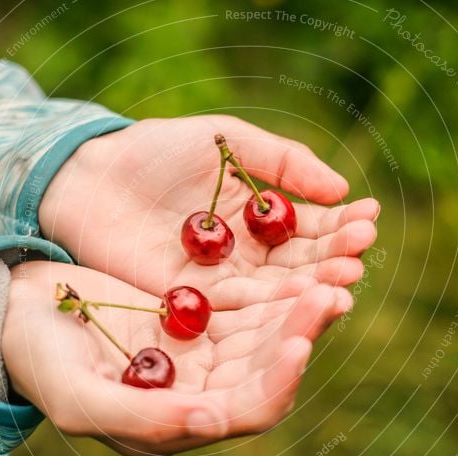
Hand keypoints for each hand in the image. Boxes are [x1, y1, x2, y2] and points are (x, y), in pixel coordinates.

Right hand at [2, 260, 351, 455]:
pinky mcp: (196, 318)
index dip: (277, 381)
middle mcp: (200, 393)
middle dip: (302, 332)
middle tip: (335, 292)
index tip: (299, 342)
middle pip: (266, 368)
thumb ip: (143, 416)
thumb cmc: (38, 360)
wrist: (16, 314)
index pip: (246, 411)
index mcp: (177, 424)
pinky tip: (299, 259)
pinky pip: (246, 303)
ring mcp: (201, 354)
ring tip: (335, 270)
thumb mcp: (79, 395)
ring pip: (264, 333)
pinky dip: (274, 284)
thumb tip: (212, 423)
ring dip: (298, 305)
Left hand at [39, 115, 378, 307]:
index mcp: (260, 215)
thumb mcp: (226, 141)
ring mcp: (223, 283)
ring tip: (346, 282)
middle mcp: (248, 255)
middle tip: (361, 254)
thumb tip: (342, 188)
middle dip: (334, 259)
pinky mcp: (195, 304)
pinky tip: (301, 302)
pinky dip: (272, 309)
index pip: (311, 226)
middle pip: (301, 265)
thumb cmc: (156, 151)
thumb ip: (283, 161)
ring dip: (313, 290)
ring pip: (278, 293)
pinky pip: (241, 311)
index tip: (369, 218)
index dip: (341, 224)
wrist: (89, 177)